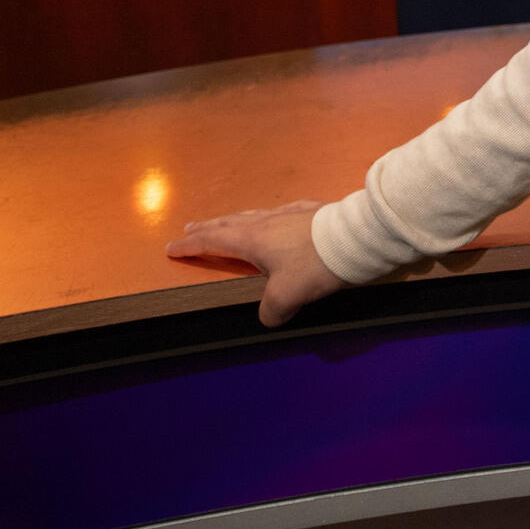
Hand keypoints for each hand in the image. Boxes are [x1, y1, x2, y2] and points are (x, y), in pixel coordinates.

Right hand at [165, 200, 348, 326]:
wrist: (357, 237)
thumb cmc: (316, 265)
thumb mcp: (287, 296)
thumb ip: (271, 311)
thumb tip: (268, 317)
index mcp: (252, 240)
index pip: (213, 241)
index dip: (191, 246)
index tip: (172, 248)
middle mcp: (267, 222)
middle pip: (229, 223)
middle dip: (208, 228)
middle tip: (190, 228)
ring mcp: (290, 213)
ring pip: (253, 214)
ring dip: (235, 219)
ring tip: (227, 222)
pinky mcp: (312, 210)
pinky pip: (281, 211)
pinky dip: (268, 215)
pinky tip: (277, 215)